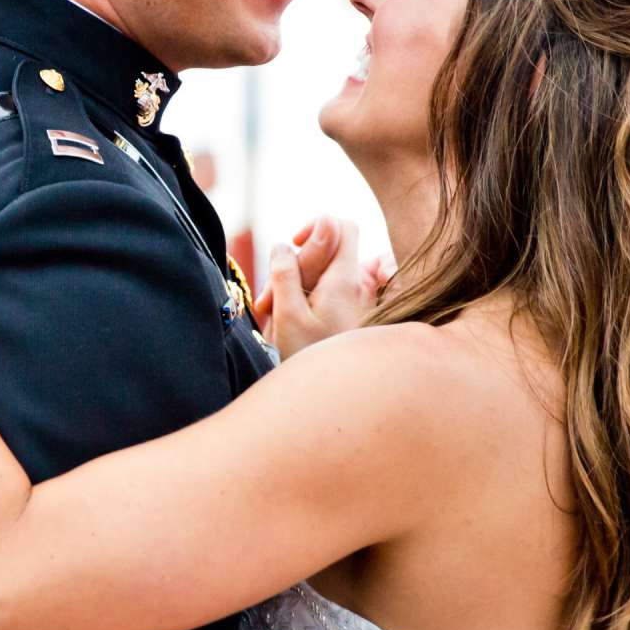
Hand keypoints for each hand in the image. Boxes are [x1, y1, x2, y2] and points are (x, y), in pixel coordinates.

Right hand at [257, 218, 380, 358]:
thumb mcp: (288, 315)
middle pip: (328, 252)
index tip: (293, 248)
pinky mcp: (348, 320)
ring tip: (274, 318)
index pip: (341, 226)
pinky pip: (325, 297)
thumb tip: (285, 243)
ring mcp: (355, 305)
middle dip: (295, 265)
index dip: (314, 227)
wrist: (329, 403)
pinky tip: (286, 328)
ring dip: (294, 288)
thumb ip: (287, 272)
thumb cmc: (307, 362)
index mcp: (345, 281)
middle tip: (272, 298)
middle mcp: (357, 288)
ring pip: (322, 276)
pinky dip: (304, 304)